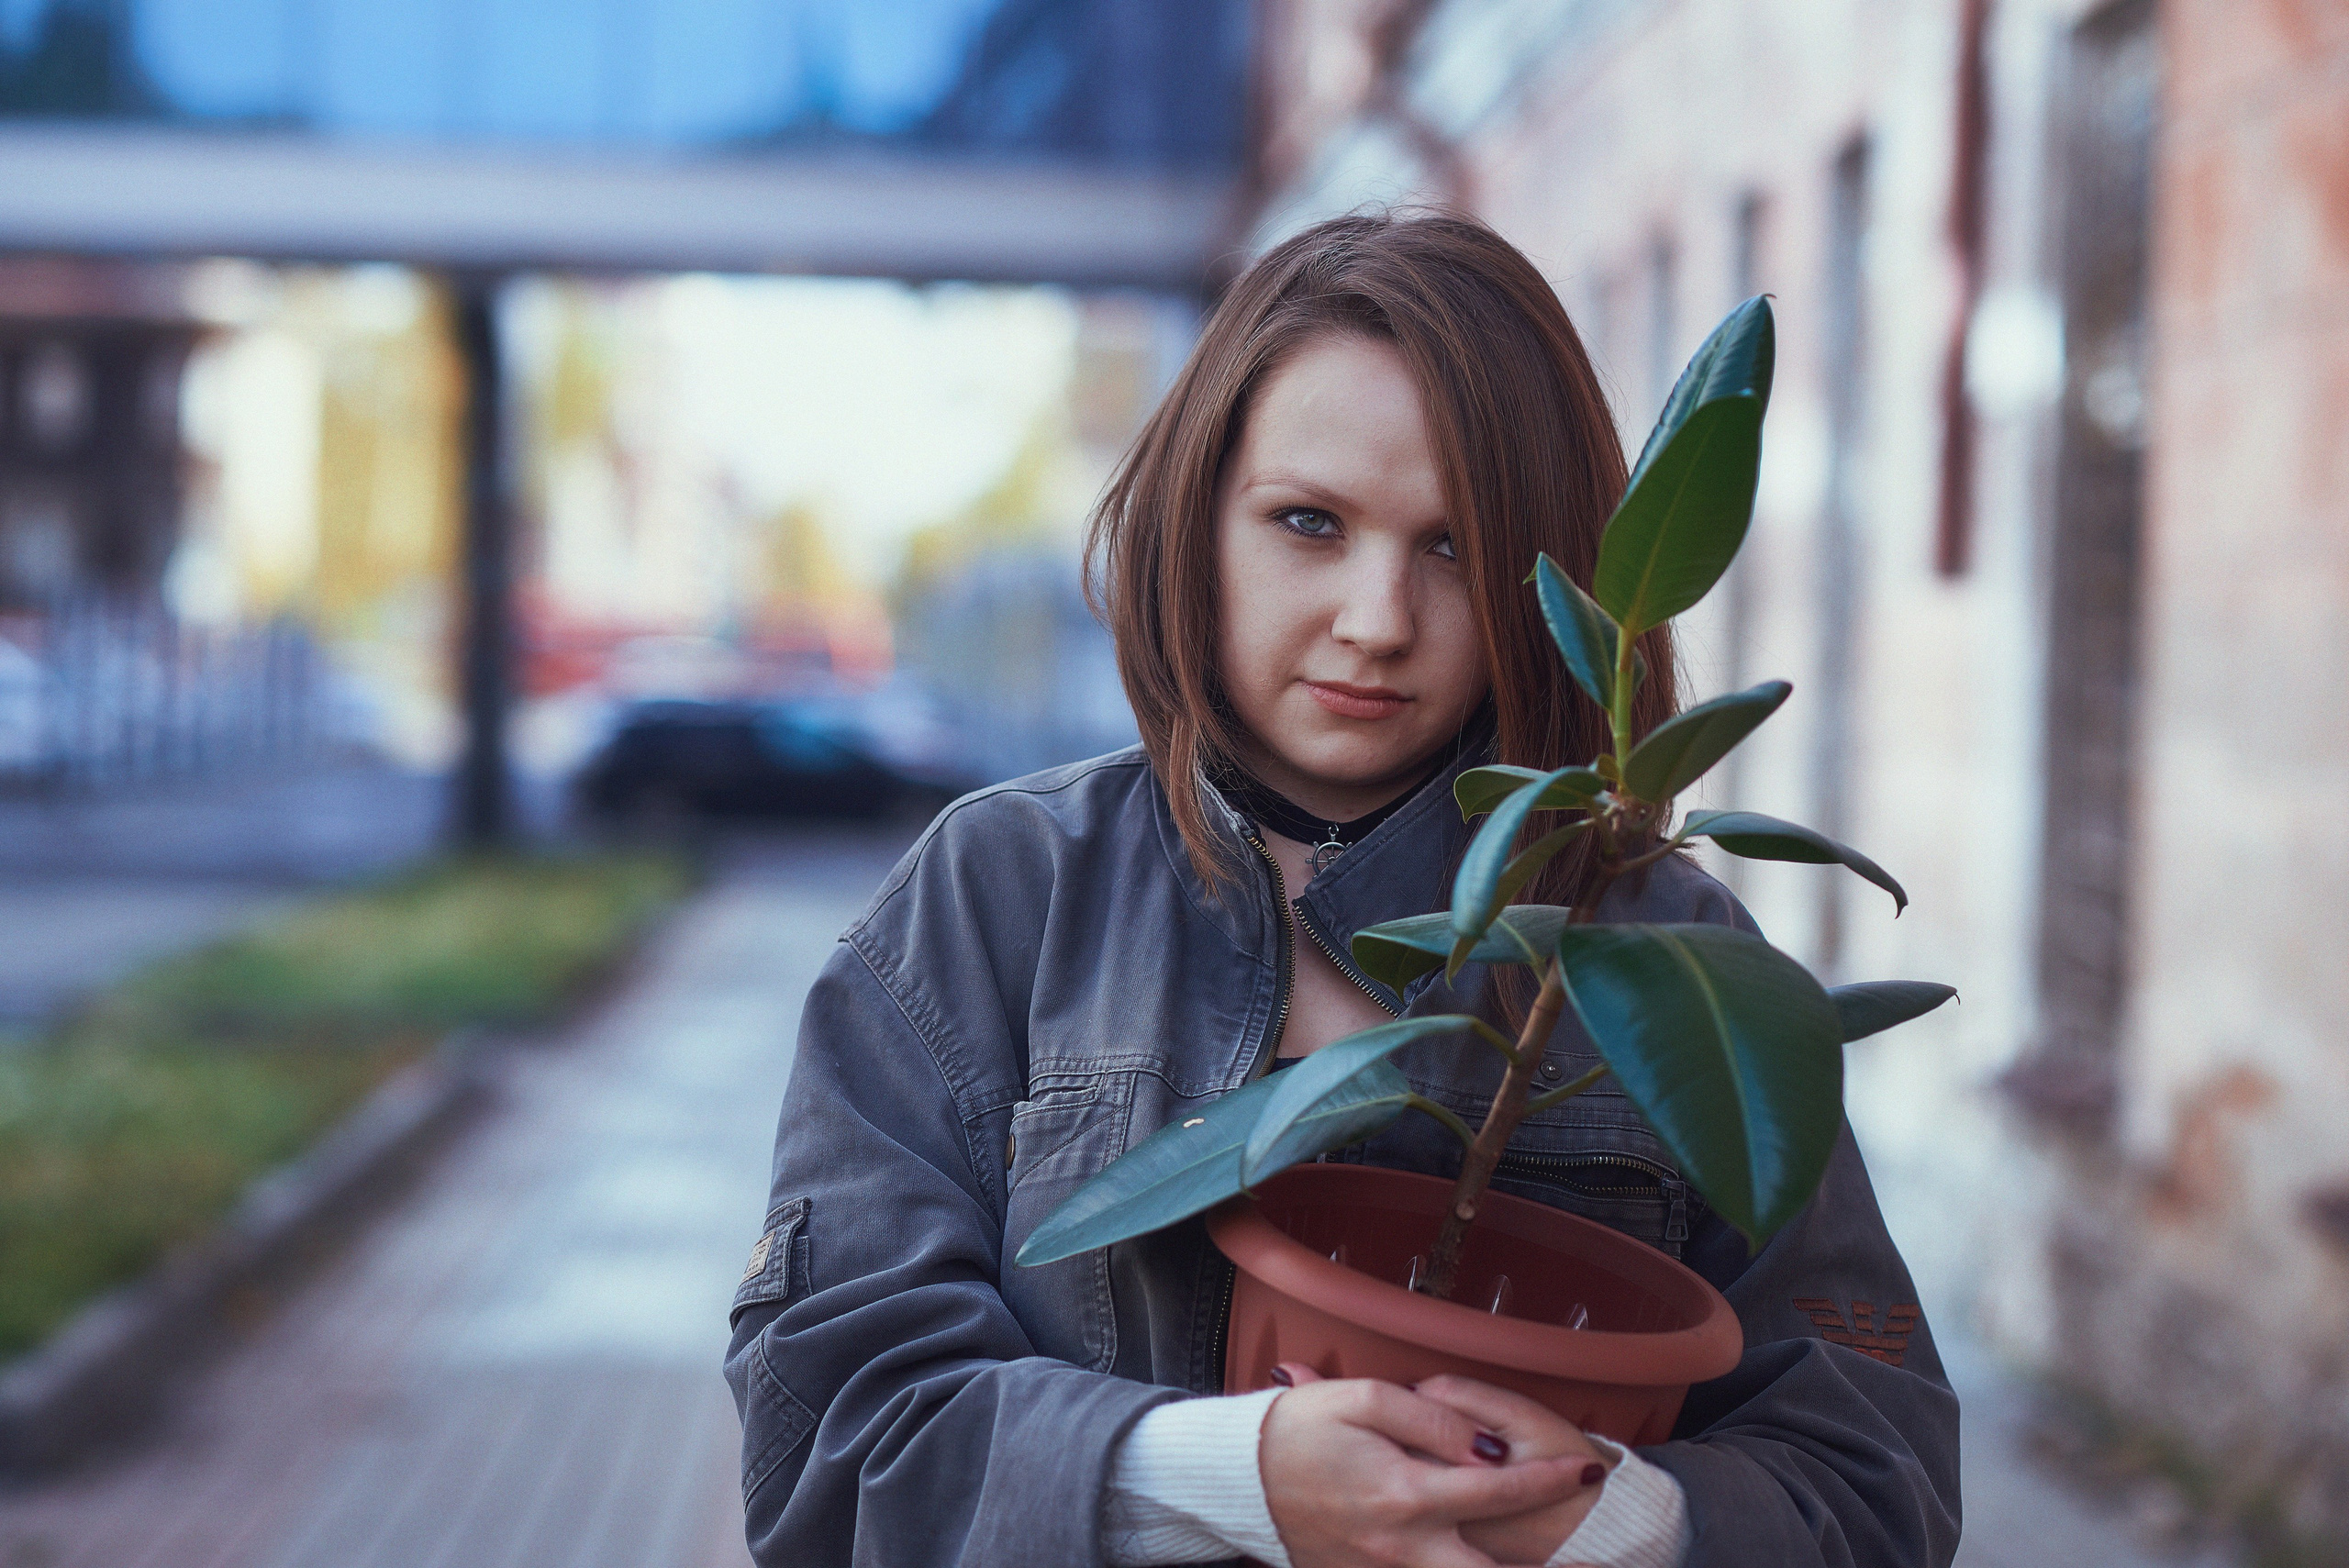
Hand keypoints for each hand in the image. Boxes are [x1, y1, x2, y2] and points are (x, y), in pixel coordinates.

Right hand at [1258, 1365, 1604, 1566]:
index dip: (1548, 1480)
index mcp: (1404, 1495)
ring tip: (1551, 1558)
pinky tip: (1469, 1556)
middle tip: (1590, 1557)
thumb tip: (1487, 1447)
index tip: (1587, 1470)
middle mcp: (1400, 1548)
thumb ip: (1432, 1418)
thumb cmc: (1299, 1429)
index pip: (1497, 1489)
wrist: (1238, 1479)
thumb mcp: (1362, 1399)